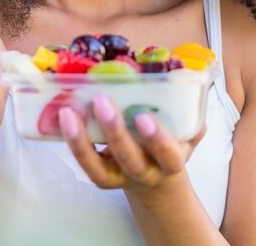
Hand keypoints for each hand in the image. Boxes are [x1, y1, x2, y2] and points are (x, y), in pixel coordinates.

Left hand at [58, 94, 205, 192]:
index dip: (157, 139)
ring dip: (82, 140)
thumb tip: (186, 75)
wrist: (156, 182)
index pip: (168, 155)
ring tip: (68, 112)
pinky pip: (85, 163)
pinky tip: (65, 118)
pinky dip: (73, 142)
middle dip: (115, 131)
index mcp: (171, 161)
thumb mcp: (186, 133)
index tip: (144, 117)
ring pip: (98, 168)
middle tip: (102, 101)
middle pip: (129, 159)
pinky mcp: (100, 175)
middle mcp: (144, 173)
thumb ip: (190, 111)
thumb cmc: (169, 147)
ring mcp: (120, 177)